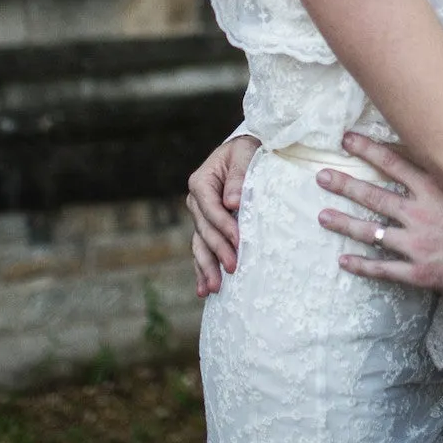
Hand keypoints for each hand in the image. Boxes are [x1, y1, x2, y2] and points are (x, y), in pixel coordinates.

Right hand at [186, 134, 260, 295]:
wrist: (244, 155)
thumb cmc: (247, 152)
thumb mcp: (245, 154)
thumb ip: (238, 175)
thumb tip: (231, 202)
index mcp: (201, 182)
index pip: (210, 208)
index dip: (223, 225)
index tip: (238, 240)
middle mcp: (195, 202)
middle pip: (205, 230)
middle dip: (218, 251)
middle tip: (233, 268)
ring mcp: (199, 217)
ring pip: (199, 246)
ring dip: (206, 268)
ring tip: (215, 288)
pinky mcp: (207, 229)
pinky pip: (201, 251)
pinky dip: (202, 270)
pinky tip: (203, 289)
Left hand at [316, 132, 442, 294]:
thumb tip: (442, 147)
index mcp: (433, 189)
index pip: (393, 163)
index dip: (367, 150)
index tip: (347, 141)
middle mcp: (418, 214)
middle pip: (373, 196)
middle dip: (345, 185)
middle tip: (322, 177)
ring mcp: (415, 244)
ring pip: (371, 232)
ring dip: (344, 223)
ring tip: (323, 216)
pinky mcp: (418, 271)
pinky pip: (383, 269)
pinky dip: (362, 265)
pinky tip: (344, 261)